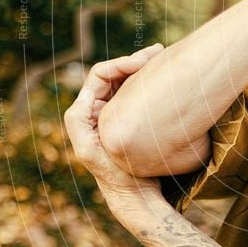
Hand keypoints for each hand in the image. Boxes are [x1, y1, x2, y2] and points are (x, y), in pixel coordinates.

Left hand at [64, 43, 164, 205]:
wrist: (137, 195)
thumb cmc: (118, 175)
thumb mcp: (91, 150)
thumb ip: (79, 121)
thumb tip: (87, 94)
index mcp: (85, 112)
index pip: (101, 75)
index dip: (121, 64)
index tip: (144, 63)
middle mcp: (99, 108)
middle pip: (116, 73)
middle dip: (136, 60)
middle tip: (159, 52)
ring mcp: (117, 111)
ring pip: (129, 79)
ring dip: (146, 67)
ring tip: (164, 56)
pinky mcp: (133, 117)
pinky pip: (140, 91)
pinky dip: (152, 80)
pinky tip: (168, 74)